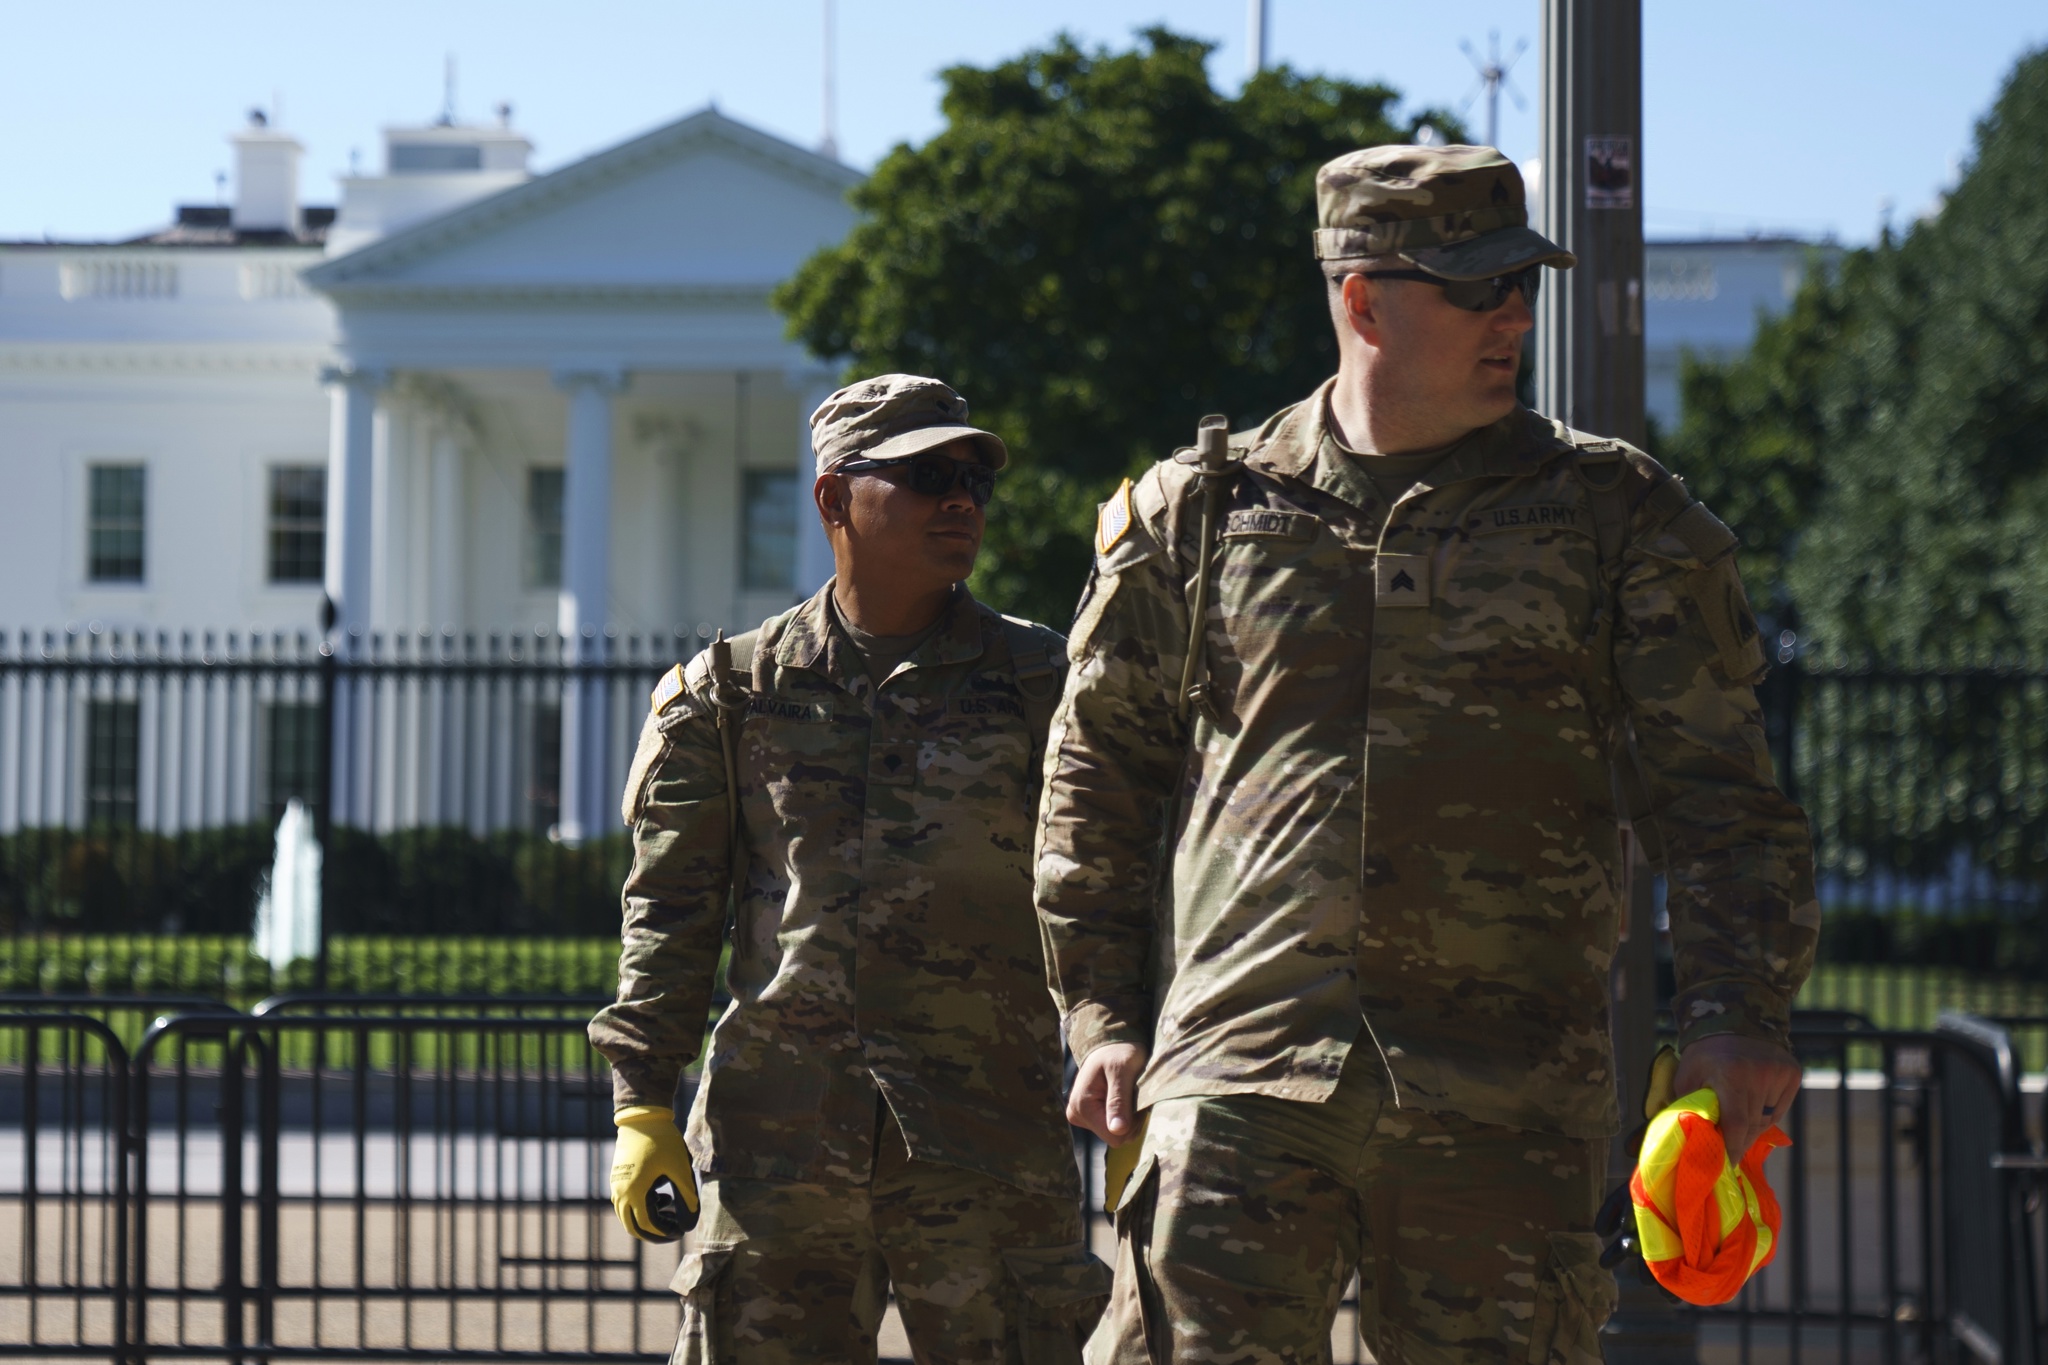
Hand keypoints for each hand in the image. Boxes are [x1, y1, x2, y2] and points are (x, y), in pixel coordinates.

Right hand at [611, 1105, 699, 1242]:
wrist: (643, 1117)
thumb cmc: (663, 1141)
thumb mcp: (680, 1169)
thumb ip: (687, 1196)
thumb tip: (691, 1222)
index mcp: (634, 1192)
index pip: (648, 1225)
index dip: (665, 1232)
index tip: (681, 1231)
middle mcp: (620, 1192)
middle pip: (633, 1227)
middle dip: (654, 1233)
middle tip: (674, 1230)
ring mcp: (616, 1185)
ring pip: (627, 1216)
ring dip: (647, 1219)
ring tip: (670, 1209)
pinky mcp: (617, 1178)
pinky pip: (625, 1203)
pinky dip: (641, 1207)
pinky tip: (662, 1197)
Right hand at [1068, 1042, 1146, 1144]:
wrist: (1111, 1043)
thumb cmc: (1119, 1051)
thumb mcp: (1122, 1071)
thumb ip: (1118, 1100)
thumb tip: (1117, 1131)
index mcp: (1082, 1106)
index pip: (1115, 1137)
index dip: (1132, 1122)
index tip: (1135, 1099)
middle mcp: (1077, 1115)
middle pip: (1116, 1137)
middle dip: (1130, 1119)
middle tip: (1133, 1094)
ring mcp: (1081, 1116)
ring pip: (1116, 1133)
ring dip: (1129, 1116)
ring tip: (1128, 1093)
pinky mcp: (1088, 1116)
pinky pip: (1113, 1127)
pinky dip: (1124, 1114)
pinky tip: (1123, 1097)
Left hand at [1672, 1034, 1800, 1162]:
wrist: (1732, 1020)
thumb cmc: (1704, 1055)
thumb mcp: (1687, 1077)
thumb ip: (1690, 1106)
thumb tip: (1690, 1139)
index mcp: (1731, 1075)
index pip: (1737, 1122)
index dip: (1733, 1146)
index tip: (1728, 1164)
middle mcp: (1759, 1074)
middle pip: (1753, 1124)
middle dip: (1740, 1140)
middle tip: (1730, 1152)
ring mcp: (1779, 1073)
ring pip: (1767, 1118)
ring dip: (1753, 1127)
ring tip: (1738, 1127)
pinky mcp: (1793, 1074)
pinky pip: (1780, 1107)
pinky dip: (1766, 1112)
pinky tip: (1753, 1107)